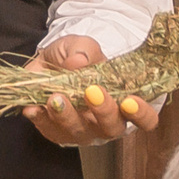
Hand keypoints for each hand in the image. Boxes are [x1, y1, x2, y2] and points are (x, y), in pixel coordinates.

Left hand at [22, 36, 136, 144]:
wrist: (50, 63)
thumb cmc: (77, 57)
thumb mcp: (82, 45)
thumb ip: (84, 50)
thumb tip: (79, 62)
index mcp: (124, 102)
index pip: (145, 119)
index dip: (142, 114)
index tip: (130, 101)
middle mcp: (106, 122)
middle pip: (112, 128)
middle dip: (103, 111)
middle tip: (91, 92)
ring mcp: (81, 130)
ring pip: (79, 132)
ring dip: (67, 116)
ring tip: (55, 97)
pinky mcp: (56, 132)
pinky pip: (49, 131)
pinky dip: (40, 119)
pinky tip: (33, 107)